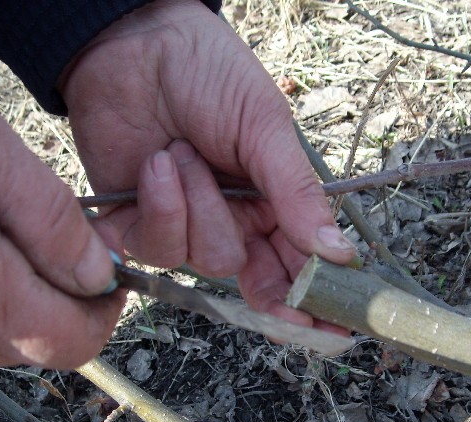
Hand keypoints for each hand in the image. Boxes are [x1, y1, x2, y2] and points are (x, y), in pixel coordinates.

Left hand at [60, 0, 355, 326]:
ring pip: (204, 261)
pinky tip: (156, 164)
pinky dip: (160, 205)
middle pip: (253, 277)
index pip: (298, 265)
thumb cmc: (208, 73)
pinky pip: (156, 248)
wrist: (133, 43)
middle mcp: (232, 221)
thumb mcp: (264, 127)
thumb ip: (296, 192)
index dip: (314, 301)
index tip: (335, 329)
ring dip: (197, 205)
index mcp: (272, 202)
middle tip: (264, 260)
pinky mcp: (137, 225)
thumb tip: (337, 252)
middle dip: (255, 264)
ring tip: (182, 152)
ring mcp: (186, 226)